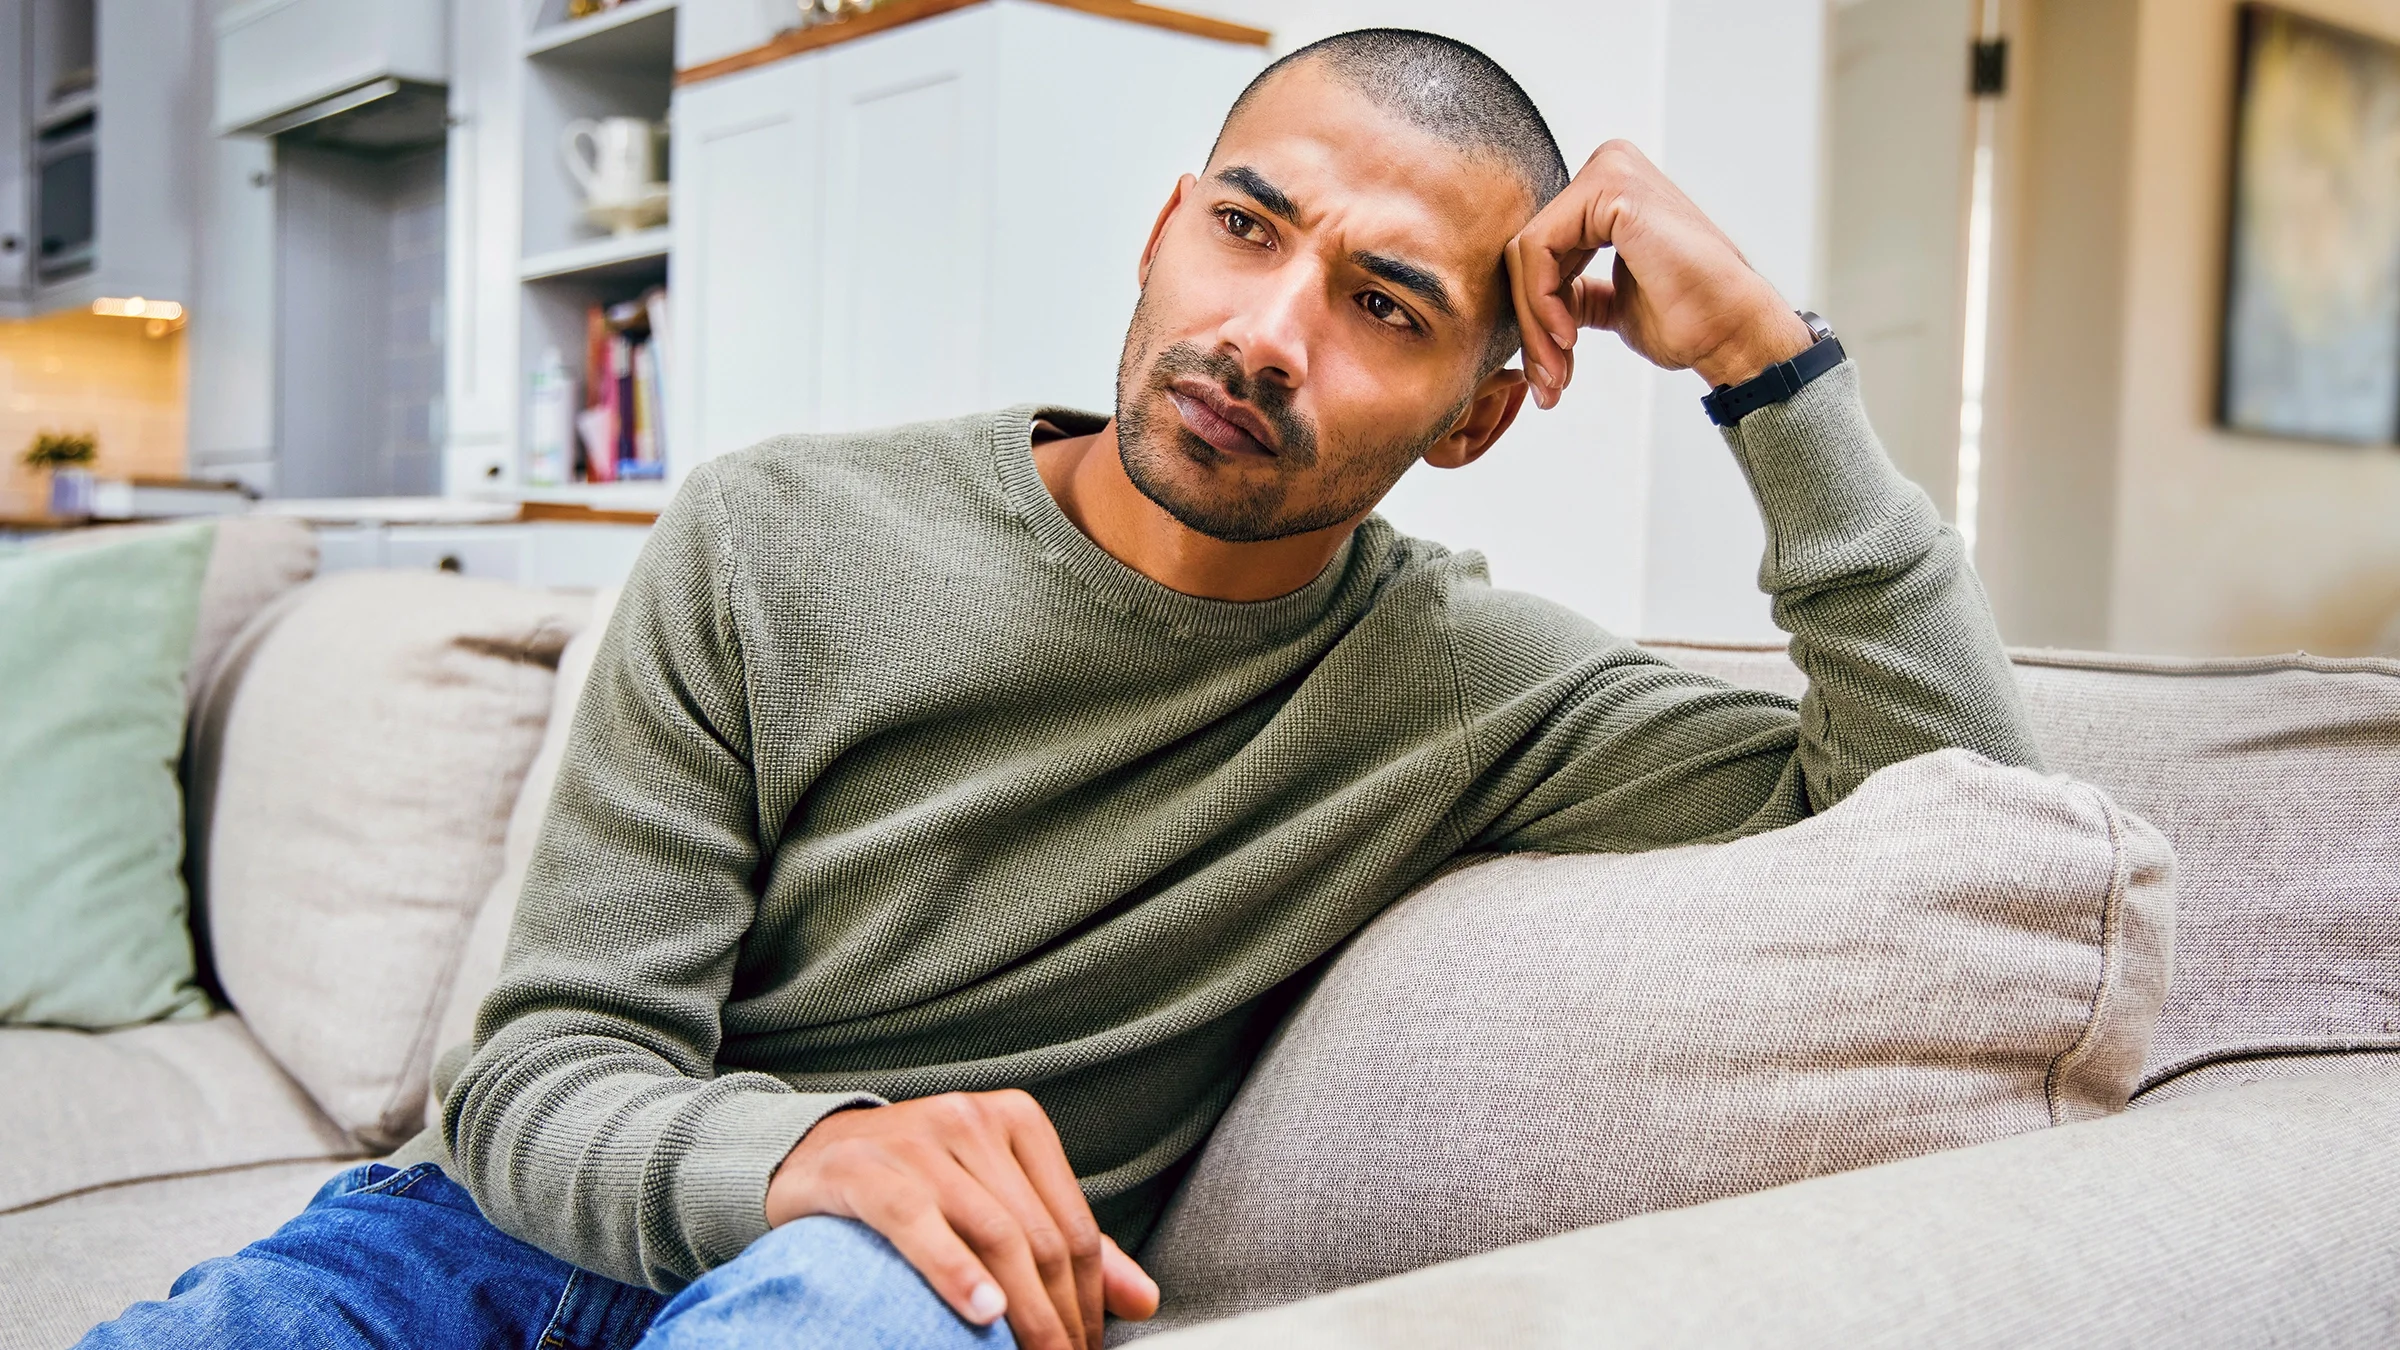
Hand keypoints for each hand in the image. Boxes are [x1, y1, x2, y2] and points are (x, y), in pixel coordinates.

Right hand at [765, 1091, 1160, 1349]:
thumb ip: (1065, 1242)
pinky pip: (918, 1222)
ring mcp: (919, 1140)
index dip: (1091, 1302)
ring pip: (992, 1234)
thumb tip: (1144, 1301)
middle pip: (1038, 1238)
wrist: (816, 1154)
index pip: (1074, 1226)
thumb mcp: (997, 1198)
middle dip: (1059, 1318)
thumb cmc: (920, 1182)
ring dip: (1022, 1311)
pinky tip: (981, 1310)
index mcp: (1017, 1122)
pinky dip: (955, 1271)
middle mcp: (973, 1120)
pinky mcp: (867, 1168)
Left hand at [1504, 140, 1814, 408]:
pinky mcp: (1610, 188)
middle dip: (1531, 324)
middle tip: (1546, 379)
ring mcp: (1609, 171)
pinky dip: (1542, 302)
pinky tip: (1569, 336)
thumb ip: (1572, 290)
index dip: (1534, 313)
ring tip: (1558, 369)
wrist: (1731, 329)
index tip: (1549, 366)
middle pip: (1527, 251)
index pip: (1538, 249)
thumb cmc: (1686, 318)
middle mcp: (1607, 167)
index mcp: (1607, 191)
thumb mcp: (1609, 302)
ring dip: (1535, 322)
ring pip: (1526, 253)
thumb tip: (1528, 306)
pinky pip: (1539, 249)